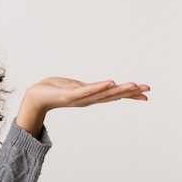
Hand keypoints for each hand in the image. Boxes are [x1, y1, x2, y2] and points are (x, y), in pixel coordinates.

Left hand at [16, 77, 149, 137]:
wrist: (35, 97)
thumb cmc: (54, 90)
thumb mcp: (76, 87)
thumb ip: (90, 88)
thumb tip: (101, 86)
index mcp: (90, 96)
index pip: (113, 95)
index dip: (129, 94)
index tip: (145, 93)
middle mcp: (88, 99)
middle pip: (112, 95)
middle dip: (130, 92)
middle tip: (147, 89)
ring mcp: (80, 98)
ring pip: (103, 93)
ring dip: (118, 89)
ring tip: (133, 85)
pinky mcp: (70, 94)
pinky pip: (86, 90)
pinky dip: (98, 87)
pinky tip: (110, 83)